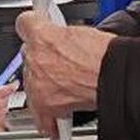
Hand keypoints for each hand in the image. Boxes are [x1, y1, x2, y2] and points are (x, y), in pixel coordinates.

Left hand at [15, 11, 114, 138]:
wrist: (114, 75)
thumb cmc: (104, 55)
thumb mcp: (82, 32)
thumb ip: (62, 34)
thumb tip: (62, 39)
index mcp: (43, 35)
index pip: (24, 23)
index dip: (32, 26)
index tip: (36, 30)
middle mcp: (35, 58)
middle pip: (28, 55)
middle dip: (42, 58)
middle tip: (59, 62)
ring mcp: (37, 83)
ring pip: (31, 83)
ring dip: (44, 84)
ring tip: (65, 85)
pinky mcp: (45, 105)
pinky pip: (39, 114)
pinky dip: (48, 115)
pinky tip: (59, 111)